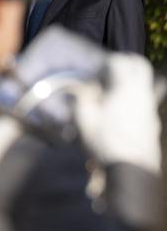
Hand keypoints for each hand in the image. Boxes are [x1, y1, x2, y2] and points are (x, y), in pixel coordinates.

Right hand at [73, 53, 160, 174]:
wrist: (132, 171)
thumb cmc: (106, 142)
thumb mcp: (85, 118)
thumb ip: (80, 97)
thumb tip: (78, 85)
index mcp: (126, 88)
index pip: (120, 61)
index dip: (106, 60)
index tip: (95, 67)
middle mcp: (142, 94)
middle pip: (140, 65)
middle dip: (125, 62)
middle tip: (109, 69)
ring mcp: (150, 108)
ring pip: (144, 83)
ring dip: (129, 80)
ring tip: (111, 91)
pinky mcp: (152, 122)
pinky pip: (145, 100)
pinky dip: (133, 98)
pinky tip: (118, 112)